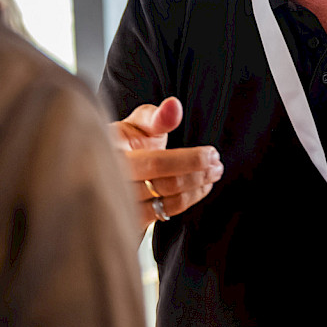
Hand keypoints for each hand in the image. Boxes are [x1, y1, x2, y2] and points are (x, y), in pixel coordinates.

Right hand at [108, 96, 222, 231]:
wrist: (109, 166)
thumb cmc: (127, 142)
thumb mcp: (140, 123)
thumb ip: (158, 116)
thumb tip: (174, 105)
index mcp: (113, 155)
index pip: (156, 163)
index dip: (189, 160)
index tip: (211, 153)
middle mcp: (114, 184)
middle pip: (167, 184)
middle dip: (199, 173)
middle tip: (217, 163)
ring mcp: (123, 206)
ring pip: (170, 201)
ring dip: (198, 187)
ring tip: (213, 173)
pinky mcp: (133, 221)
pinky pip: (168, 213)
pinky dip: (190, 199)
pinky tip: (201, 187)